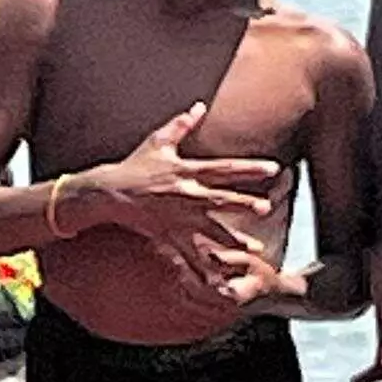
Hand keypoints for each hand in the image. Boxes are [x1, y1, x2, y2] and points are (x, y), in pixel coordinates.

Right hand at [63, 108, 280, 264]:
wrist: (108, 192)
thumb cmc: (134, 165)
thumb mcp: (157, 142)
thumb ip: (181, 124)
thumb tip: (199, 105)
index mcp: (185, 170)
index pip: (224, 169)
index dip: (249, 169)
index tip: (273, 169)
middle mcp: (184, 194)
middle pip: (220, 199)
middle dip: (244, 204)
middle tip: (267, 207)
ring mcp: (176, 216)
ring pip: (209, 230)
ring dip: (233, 240)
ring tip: (255, 250)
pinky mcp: (167, 234)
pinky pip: (188, 251)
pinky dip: (202, 264)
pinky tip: (220, 275)